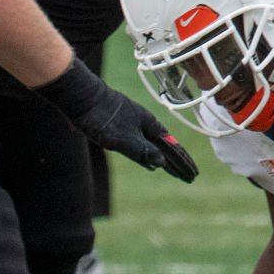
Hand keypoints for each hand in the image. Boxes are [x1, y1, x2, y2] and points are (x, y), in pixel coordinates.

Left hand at [36, 59, 198, 182]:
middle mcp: (143, 124)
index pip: (172, 147)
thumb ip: (142, 151)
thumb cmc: (103, 116)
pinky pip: (141, 146)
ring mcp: (131, 125)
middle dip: (177, 162)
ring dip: (163, 160)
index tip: (193, 174)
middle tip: (188, 177)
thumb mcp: (123, 139)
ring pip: (153, 146)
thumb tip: (161, 163)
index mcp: (149, 125)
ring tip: (173, 171)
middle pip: (165, 147)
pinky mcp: (119, 128)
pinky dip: (148, 157)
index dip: (182, 161)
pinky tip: (147, 163)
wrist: (80, 97)